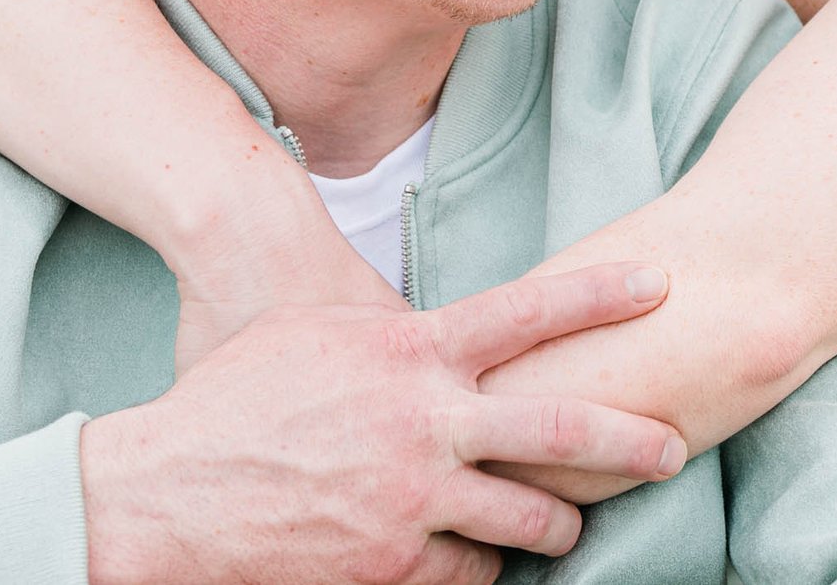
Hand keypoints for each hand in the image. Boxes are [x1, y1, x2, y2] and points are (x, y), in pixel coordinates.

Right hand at [82, 263, 686, 584]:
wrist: (162, 494)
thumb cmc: (235, 399)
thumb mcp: (320, 334)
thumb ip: (397, 331)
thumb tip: (448, 327)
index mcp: (412, 353)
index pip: (529, 311)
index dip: (601, 294)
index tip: (663, 281)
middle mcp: (426, 423)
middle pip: (562, 428)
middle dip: (631, 439)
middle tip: (674, 449)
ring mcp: (413, 501)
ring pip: (527, 519)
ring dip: (553, 524)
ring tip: (562, 524)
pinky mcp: (392, 566)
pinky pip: (466, 572)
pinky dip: (473, 566)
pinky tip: (468, 559)